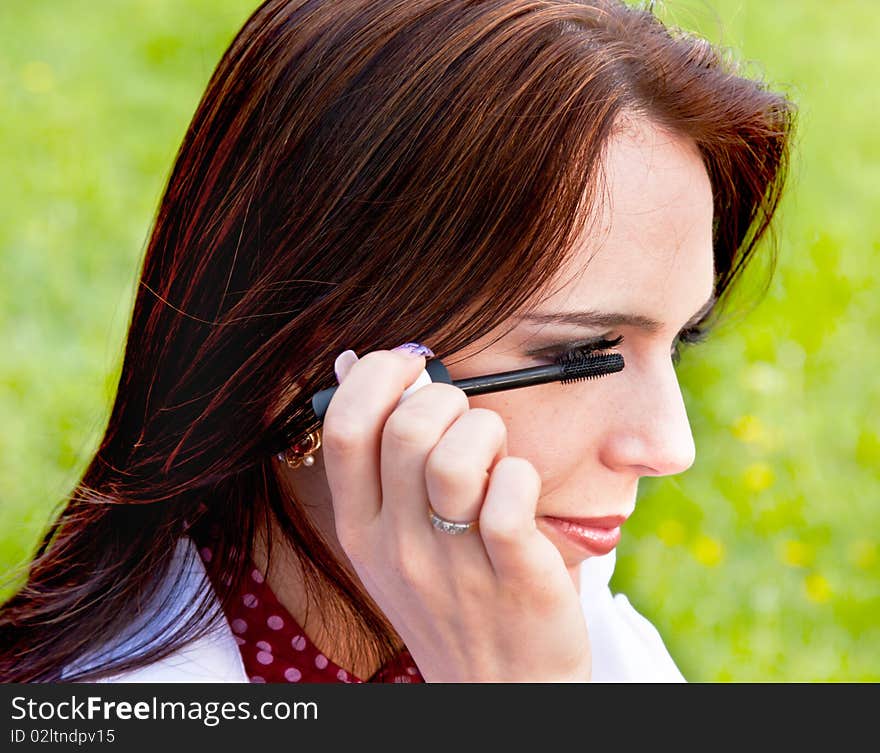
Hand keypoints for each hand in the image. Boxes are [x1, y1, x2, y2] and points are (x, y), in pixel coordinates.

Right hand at [321, 346, 591, 681]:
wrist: (499, 691)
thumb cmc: (451, 599)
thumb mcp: (394, 541)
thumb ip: (379, 463)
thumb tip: (352, 362)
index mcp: (361, 529)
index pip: (344, 427)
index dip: (376, 376)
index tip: (411, 368)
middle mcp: (398, 546)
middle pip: (404, 430)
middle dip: (445, 400)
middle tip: (465, 423)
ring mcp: (454, 564)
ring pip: (456, 456)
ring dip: (486, 434)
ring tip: (495, 459)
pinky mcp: (513, 575)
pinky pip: (509, 495)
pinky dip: (518, 474)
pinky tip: (517, 491)